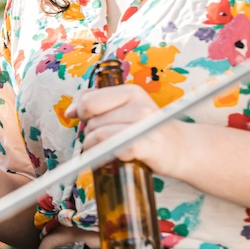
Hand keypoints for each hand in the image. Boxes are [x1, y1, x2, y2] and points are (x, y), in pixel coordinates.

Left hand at [65, 85, 186, 175]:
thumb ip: (93, 101)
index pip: (88, 101)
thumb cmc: (143, 128)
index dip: (82, 113)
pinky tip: (117, 156)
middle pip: (91, 121)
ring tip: (108, 149)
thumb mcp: (121, 107)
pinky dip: (106, 156)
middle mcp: (140, 106)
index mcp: (131, 92)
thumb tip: (70, 111)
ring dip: (94, 148)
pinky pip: (112, 149)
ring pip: (97, 135)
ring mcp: (145, 126)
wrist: (179, 149)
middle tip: (105, 139)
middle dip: (90, 133)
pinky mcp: (147, 146)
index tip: (89, 120)